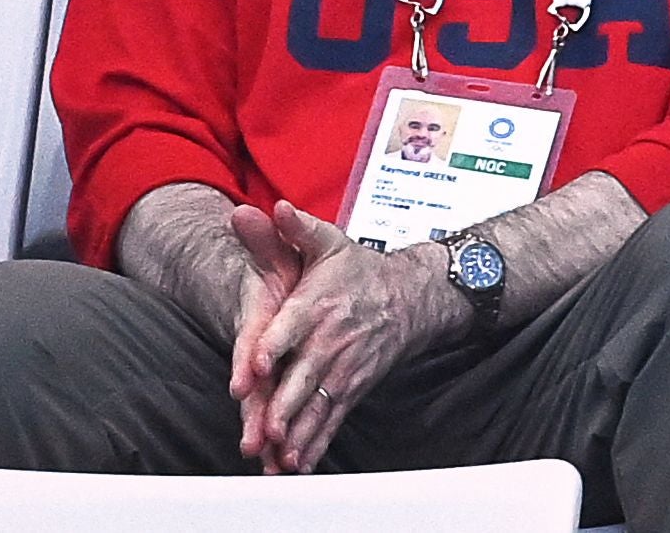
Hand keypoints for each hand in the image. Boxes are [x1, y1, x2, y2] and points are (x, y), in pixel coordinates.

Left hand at [233, 200, 456, 473]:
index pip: (294, 325)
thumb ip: (295, 229)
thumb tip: (273, 207)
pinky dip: (317, 442)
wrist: (410, 297)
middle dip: (285, 403)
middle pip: (304, 374)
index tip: (258, 365)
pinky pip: (332, 419)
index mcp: (318, 304)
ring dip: (299, 430)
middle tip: (267, 427)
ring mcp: (343, 368)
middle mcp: (331, 339)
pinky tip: (298, 462)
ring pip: (317, 403)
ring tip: (281, 454)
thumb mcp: (328, 243)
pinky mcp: (351, 388)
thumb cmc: (359, 271)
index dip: (275, 345)